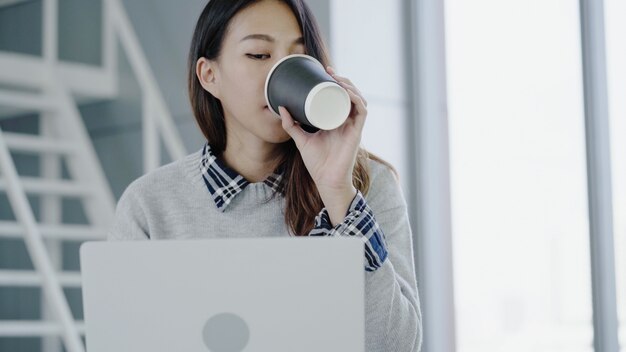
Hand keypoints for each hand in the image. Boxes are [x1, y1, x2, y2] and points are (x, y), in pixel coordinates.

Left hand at [279, 67, 367, 224]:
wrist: (326, 180)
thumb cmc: (317, 163)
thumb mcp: (301, 139)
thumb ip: (291, 125)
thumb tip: (280, 107)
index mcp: (337, 121)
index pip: (341, 96)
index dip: (337, 81)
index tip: (325, 70)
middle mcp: (347, 121)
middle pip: (351, 94)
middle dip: (343, 80)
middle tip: (330, 72)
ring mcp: (353, 126)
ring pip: (358, 99)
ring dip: (350, 86)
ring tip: (337, 79)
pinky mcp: (357, 132)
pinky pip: (362, 111)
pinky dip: (356, 99)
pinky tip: (347, 92)